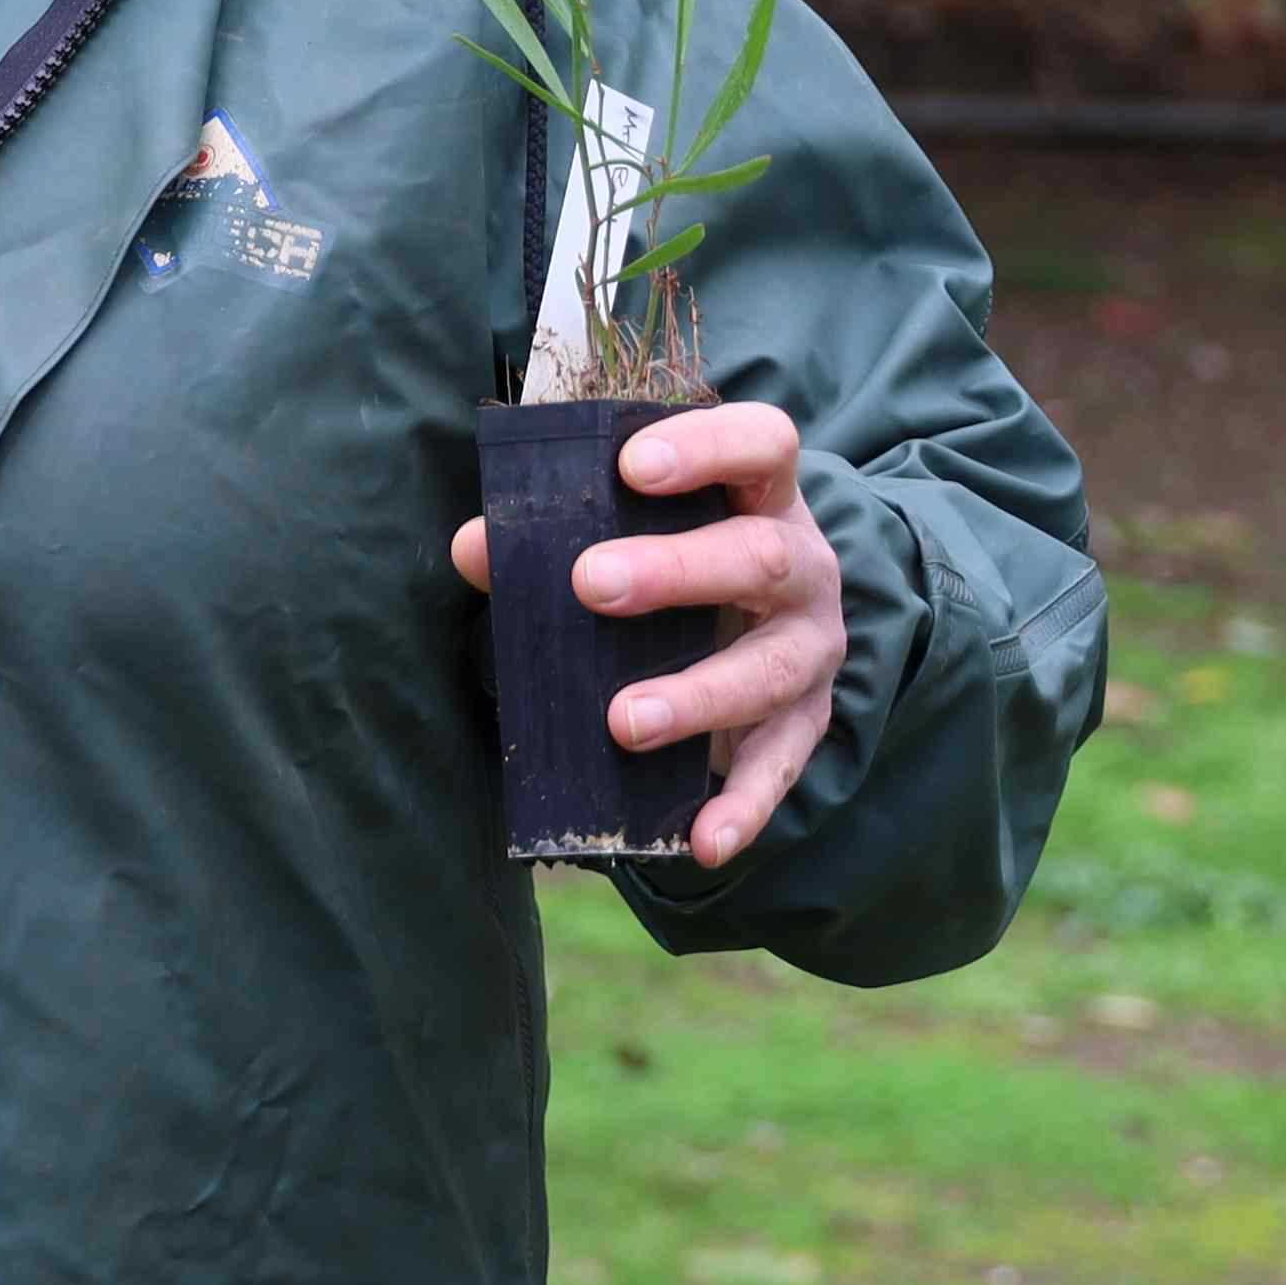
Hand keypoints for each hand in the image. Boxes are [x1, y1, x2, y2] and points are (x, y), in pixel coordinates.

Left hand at [445, 399, 845, 872]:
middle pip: (759, 557)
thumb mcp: (629, 535)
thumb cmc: (677, 560)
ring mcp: (811, 649)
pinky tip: (701, 840)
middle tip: (592, 584)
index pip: (762, 444)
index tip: (633, 466)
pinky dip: (742, 808)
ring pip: (769, 669)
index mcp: (759, 496)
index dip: (708, 446)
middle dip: (677, 571)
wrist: (768, 627)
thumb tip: (474, 546)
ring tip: (623, 720)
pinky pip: (779, 769)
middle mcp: (801, 566)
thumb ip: (553, 536)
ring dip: (698, 696)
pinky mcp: (805, 724)